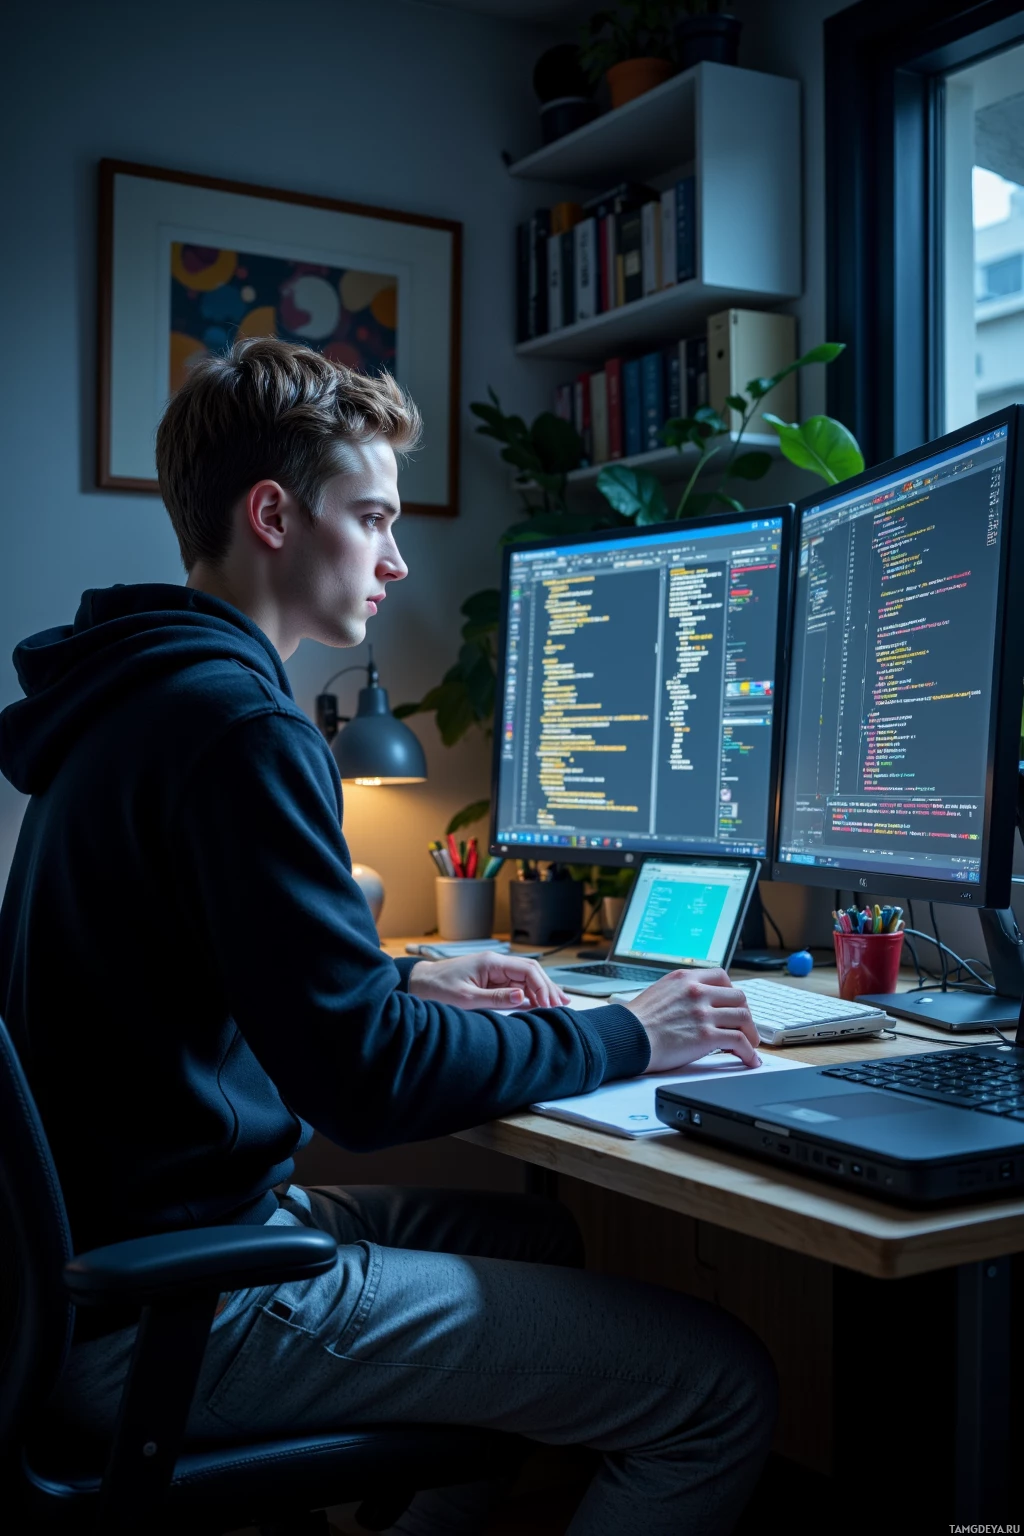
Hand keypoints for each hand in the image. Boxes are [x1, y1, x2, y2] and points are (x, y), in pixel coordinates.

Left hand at [408, 952, 571, 1010]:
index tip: (550, 1004)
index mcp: (491, 963)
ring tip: (558, 1003)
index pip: (527, 970)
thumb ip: (496, 998)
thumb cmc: (437, 989)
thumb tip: (523, 996)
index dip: (543, 987)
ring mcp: (493, 972)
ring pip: (525, 978)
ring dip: (541, 990)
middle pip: (531, 972)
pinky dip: (529, 994)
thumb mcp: (466, 998)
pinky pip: (514, 986)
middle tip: (561, 1006)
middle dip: (547, 987)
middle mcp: (495, 964)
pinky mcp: (489, 981)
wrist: (418, 984)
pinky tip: (539, 1002)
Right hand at [624, 968, 760, 1071]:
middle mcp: (696, 991)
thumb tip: (693, 1003)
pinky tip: (749, 1060)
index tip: (732, 1004)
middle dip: (745, 1013)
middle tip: (744, 1026)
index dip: (731, 992)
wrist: (625, 1038)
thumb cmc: (635, 1022)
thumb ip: (680, 992)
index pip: (721, 976)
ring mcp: (703, 1013)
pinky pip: (740, 1041)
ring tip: (750, 1044)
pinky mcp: (706, 1036)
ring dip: (751, 1033)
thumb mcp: (659, 992)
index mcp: (684, 978)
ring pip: (744, 1017)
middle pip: (738, 997)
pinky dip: (749, 1052)